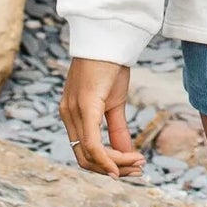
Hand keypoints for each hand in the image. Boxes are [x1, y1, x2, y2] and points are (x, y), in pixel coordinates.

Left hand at [58, 58, 145, 176]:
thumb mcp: (115, 102)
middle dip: (112, 169)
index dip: (107, 164)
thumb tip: (126, 152)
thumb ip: (116, 129)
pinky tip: (122, 164)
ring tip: (139, 162)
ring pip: (89, 155)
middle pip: (85, 158)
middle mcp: (68, 116)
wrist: (109, 37)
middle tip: (138, 169)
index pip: (84, 151)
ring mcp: (73, 112)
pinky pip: (92, 143)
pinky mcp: (85, 106)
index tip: (132, 165)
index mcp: (72, 115)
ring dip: (115, 164)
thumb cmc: (110, 65)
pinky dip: (106, 159)